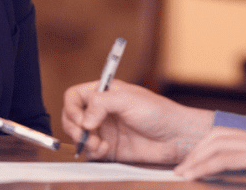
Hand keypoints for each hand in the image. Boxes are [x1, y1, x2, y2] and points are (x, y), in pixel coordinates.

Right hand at [61, 79, 213, 163]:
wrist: (175, 137)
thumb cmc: (158, 112)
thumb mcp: (128, 99)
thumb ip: (102, 104)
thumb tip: (84, 121)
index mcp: (104, 93)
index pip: (74, 96)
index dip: (72, 108)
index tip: (82, 119)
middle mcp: (101, 111)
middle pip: (71, 117)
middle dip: (74, 127)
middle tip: (86, 134)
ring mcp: (104, 130)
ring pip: (77, 136)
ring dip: (83, 142)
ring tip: (98, 144)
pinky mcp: (108, 149)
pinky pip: (89, 152)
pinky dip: (92, 152)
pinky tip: (105, 150)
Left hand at [175, 127, 245, 185]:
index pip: (226, 135)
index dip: (206, 146)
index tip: (193, 161)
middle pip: (216, 136)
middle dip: (195, 152)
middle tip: (181, 168)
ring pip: (216, 145)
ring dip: (195, 160)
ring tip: (182, 174)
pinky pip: (226, 159)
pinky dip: (207, 166)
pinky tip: (196, 176)